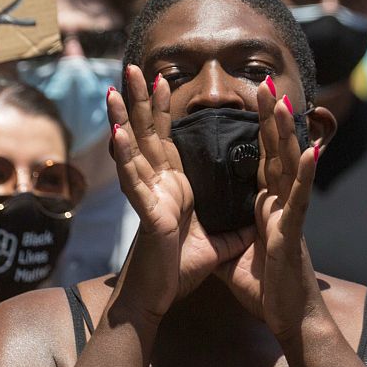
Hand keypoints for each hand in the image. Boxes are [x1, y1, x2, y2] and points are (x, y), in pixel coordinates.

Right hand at [106, 65, 248, 318]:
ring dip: (123, 117)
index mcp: (171, 187)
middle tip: (132, 67)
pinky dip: (125, 157)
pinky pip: (134, 182)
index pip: (167, 140)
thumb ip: (231, 231)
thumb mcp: (215, 244)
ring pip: (132, 150)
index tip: (163, 79)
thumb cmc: (177, 271)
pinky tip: (118, 134)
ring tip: (114, 89)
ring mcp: (146, 197)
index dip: (164, 110)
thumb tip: (253, 223)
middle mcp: (155, 186)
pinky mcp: (146, 214)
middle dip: (139, 99)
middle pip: (147, 134)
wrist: (158, 299)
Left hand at [216, 78, 323, 342]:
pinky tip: (312, 152)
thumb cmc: (266, 290)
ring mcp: (292, 216)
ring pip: (291, 167)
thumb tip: (205, 227)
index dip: (258, 129)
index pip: (262, 159)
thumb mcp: (234, 256)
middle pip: (276, 153)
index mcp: (267, 206)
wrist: (288, 320)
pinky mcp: (295, 234)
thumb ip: (224, 236)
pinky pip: (301, 200)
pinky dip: (307, 175)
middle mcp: (282, 204)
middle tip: (264, 83)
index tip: (254, 99)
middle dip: (271, 119)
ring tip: (283, 103)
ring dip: (287, 135)